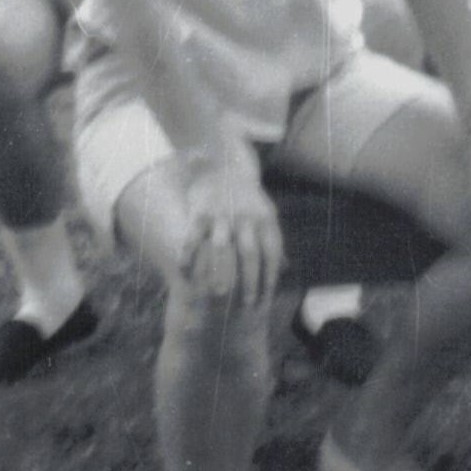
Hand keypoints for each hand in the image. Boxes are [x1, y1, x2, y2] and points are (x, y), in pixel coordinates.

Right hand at [181, 139, 284, 307]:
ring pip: (221, 248)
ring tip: (218, 295)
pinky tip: (186, 275)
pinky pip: (193, 237)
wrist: (223, 165)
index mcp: (265, 219)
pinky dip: (189, 256)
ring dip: (220, 273)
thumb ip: (273, 242)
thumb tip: (285, 269)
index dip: (268, 277)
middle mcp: (245, 217)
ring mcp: (221, 215)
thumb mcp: (266, 215)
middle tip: (245, 305)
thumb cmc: (248, 199)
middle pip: (249, 254)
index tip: (265, 300)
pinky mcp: (199, 212)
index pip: (271, 253)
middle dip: (248, 281)